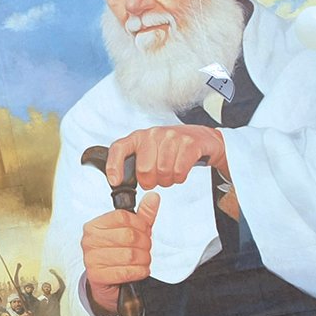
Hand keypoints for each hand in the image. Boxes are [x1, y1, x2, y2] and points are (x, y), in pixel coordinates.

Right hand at [80, 193, 160, 315]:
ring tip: (143, 260)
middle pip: (128, 235)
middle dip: (144, 244)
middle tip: (146, 249)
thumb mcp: (130, 232)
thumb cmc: (116, 254)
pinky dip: (138, 272)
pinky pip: (125, 272)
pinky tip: (140, 270)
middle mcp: (89, 240)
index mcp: (95, 225)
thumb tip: (153, 197)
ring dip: (143, 259)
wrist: (106, 282)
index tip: (145, 231)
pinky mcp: (96, 275)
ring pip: (129, 255)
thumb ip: (143, 215)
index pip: (122, 217)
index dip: (140, 224)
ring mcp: (91, 258)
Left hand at [105, 126, 224, 190]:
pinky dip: (179, 178)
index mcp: (139, 137)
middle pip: (144, 170)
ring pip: (163, 172)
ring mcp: (172, 136)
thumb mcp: (150, 151)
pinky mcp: (189, 143)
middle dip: (151, 181)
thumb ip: (134, 163)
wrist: (202, 137)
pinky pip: (179, 171)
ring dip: (167, 180)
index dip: (114, 166)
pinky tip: (180, 171)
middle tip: (157, 178)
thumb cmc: (172, 147)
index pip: (119, 148)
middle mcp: (153, 134)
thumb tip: (119, 181)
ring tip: (170, 174)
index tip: (116, 182)